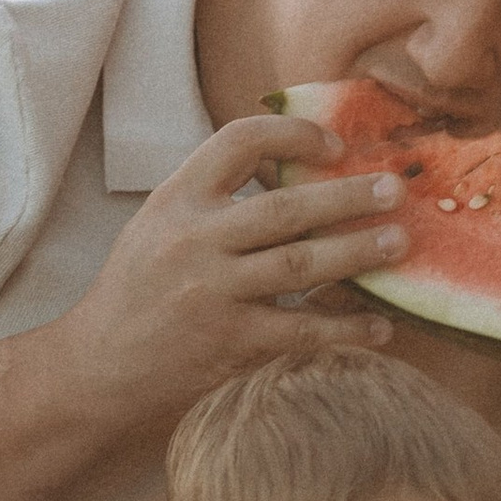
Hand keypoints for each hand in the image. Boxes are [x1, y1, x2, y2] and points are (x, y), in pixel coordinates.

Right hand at [64, 114, 405, 430]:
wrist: (100, 364)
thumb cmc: (139, 288)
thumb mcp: (160, 224)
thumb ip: (215, 198)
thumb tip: (298, 172)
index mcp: (178, 198)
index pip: (240, 141)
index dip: (293, 135)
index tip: (334, 146)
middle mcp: (195, 239)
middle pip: (286, 207)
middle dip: (347, 197)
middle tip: (394, 189)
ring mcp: (213, 292)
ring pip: (300, 264)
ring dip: (357, 253)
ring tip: (400, 244)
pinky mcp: (231, 341)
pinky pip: (301, 329)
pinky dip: (345, 329)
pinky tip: (381, 328)